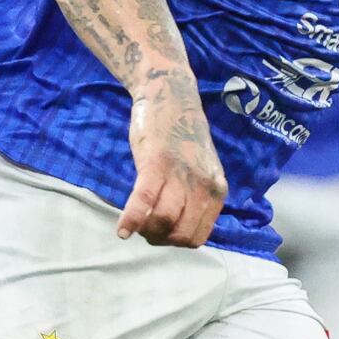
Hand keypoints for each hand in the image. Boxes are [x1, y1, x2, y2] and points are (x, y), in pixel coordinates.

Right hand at [119, 83, 226, 245]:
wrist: (171, 97)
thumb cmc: (182, 137)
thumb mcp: (202, 171)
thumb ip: (197, 198)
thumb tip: (179, 229)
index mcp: (217, 191)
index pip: (198, 236)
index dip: (175, 241)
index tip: (161, 232)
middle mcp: (204, 186)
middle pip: (180, 235)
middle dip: (159, 239)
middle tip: (145, 228)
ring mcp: (181, 175)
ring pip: (163, 222)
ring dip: (145, 230)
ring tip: (135, 223)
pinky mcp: (156, 164)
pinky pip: (144, 202)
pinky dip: (131, 220)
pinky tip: (121, 230)